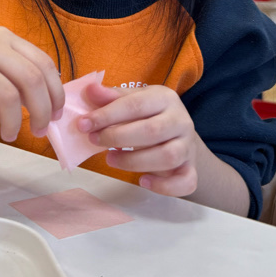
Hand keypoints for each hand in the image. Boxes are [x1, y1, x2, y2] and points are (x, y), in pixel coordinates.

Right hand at [0, 27, 63, 141]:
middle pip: (30, 79)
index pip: (43, 63)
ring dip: (14, 122)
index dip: (55, 93)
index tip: (56, 115)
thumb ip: (18, 73)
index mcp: (4, 37)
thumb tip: (51, 103)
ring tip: (9, 134)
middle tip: (40, 130)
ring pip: (7, 96)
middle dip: (42, 111)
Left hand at [77, 81, 198, 196]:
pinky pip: (185, 182)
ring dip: (134, 161)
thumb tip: (90, 90)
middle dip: (117, 138)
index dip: (107, 115)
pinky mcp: (191, 169)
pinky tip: (142, 181)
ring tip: (110, 159)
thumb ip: (111, 98)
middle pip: (152, 131)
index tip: (84, 124)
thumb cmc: (148, 115)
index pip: (135, 105)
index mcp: (165, 98)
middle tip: (94, 141)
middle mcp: (181, 120)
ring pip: (168, 157)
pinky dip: (164, 186)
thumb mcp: (131, 100)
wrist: (177, 134)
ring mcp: (188, 146)